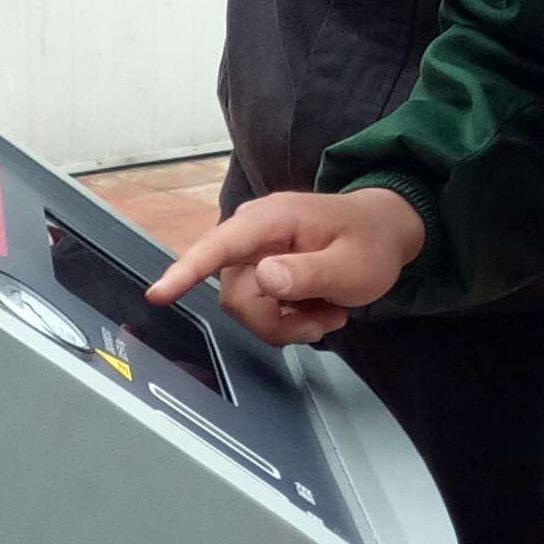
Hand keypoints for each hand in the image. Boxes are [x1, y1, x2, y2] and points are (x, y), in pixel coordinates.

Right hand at [145, 188, 426, 346]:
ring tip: (329, 314)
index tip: (158, 294)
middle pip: (237, 295)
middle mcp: (253, 233)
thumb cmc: (371, 242)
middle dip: (277, 321)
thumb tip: (264, 278)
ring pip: (247, 308)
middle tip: (324, 322)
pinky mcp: (259, 269)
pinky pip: (258, 309)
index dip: (187, 270)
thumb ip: (309, 272)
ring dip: (288, 323)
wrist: (385, 233)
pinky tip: (319, 310)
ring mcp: (255, 251)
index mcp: (272, 220)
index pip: (220, 246)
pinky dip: (289, 320)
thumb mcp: (353, 264)